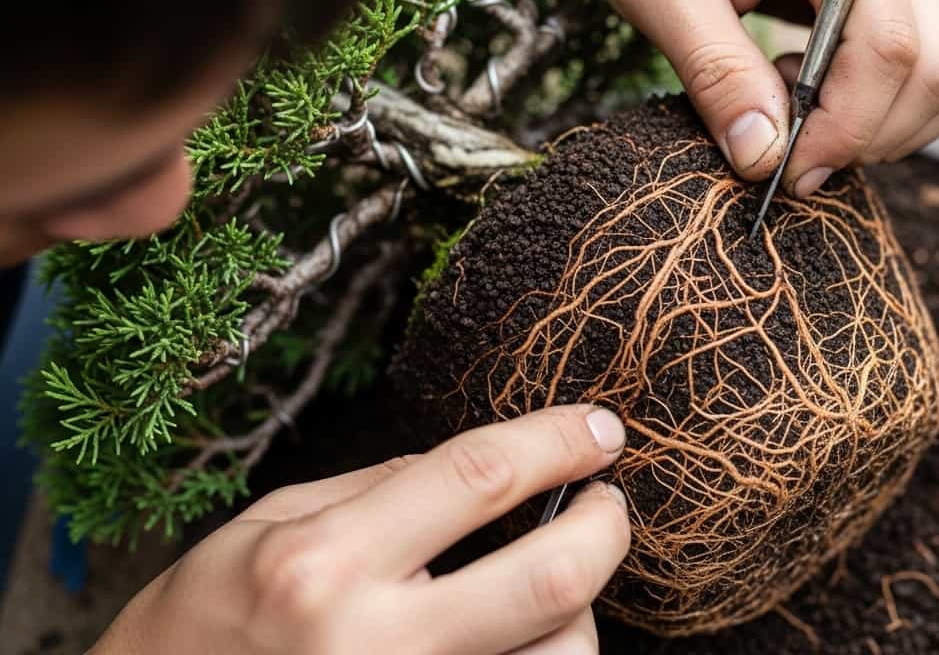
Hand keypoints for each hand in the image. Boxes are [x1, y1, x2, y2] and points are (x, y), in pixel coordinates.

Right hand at [93, 405, 630, 654]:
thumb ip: (378, 488)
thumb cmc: (204, 623)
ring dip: (579, 609)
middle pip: (548, 578)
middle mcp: (374, 642)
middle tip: (610, 502)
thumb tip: (481, 468)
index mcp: (325, 563)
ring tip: (552, 581)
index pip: (478, 477)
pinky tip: (520, 633)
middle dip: (605, 528)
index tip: (600, 428)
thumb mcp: (270, 525)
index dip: (556, 441)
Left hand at [576, 0, 938, 197]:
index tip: (786, 170)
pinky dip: (892, 105)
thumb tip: (764, 158)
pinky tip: (817, 85)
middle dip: (870, 136)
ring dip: (888, 126)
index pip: (889, 46)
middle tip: (788, 152)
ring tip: (796, 103)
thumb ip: (715, 71)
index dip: (846, 129)